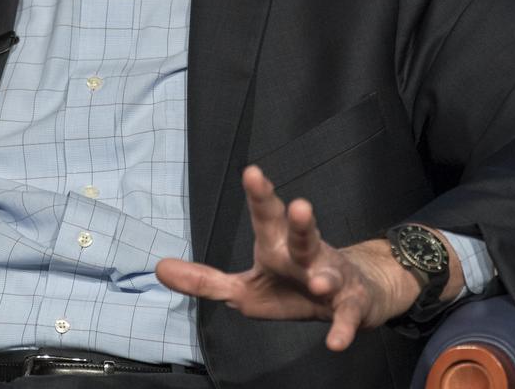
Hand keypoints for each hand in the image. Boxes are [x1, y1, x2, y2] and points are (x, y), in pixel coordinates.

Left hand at [156, 165, 422, 350]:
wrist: (355, 296)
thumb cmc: (292, 285)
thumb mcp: (245, 287)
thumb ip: (204, 280)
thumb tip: (160, 268)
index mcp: (279, 245)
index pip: (266, 215)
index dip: (260, 195)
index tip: (252, 171)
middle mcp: (306, 254)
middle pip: (303, 233)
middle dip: (301, 221)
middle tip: (298, 205)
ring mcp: (331, 278)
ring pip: (328, 271)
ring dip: (323, 275)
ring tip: (316, 280)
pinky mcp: (350, 306)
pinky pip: (347, 318)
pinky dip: (343, 329)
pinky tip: (335, 342)